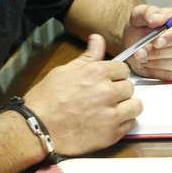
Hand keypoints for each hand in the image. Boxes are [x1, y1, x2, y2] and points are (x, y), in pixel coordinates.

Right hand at [23, 34, 139, 156]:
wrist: (36, 128)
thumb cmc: (46, 99)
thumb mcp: (64, 71)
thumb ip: (87, 56)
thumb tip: (98, 38)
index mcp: (97, 73)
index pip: (123, 69)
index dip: (115, 75)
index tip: (107, 81)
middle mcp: (108, 92)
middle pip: (129, 87)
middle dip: (118, 91)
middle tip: (103, 97)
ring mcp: (111, 114)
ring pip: (135, 105)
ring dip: (126, 107)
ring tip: (111, 110)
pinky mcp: (111, 134)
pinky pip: (131, 124)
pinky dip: (123, 123)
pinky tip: (109, 122)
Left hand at [122, 4, 171, 81]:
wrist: (137, 43)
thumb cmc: (141, 26)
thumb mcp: (138, 15)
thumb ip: (148, 13)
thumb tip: (160, 19)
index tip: (157, 42)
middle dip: (160, 52)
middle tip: (140, 52)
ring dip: (158, 62)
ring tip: (142, 57)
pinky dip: (158, 71)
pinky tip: (147, 64)